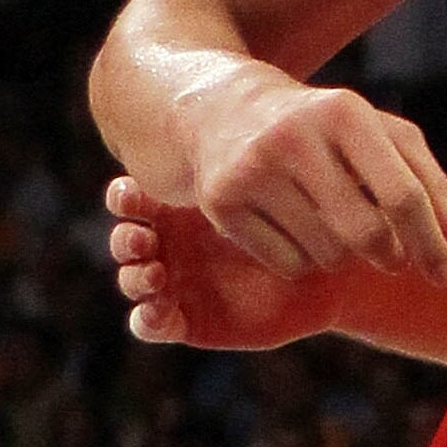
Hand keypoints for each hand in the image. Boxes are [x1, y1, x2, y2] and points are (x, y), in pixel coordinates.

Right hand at [108, 180, 352, 355]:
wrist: (323, 278)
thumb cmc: (307, 224)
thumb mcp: (283, 190)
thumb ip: (254, 172)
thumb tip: (220, 122)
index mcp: (181, 208)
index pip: (132, 199)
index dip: (123, 198)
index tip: (130, 192)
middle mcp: (172, 245)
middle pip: (125, 239)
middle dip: (125, 240)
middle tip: (144, 239)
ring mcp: (175, 283)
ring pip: (131, 280)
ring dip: (134, 278)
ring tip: (156, 274)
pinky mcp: (184, 321)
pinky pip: (148, 324)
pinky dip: (147, 320)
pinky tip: (161, 312)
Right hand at [177, 64, 446, 294]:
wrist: (222, 109)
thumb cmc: (322, 128)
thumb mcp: (377, 134)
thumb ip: (427, 180)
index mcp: (344, 112)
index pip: (403, 195)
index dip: (431, 243)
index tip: (444, 274)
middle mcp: (294, 137)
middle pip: (367, 234)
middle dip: (389, 256)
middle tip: (389, 255)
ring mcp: (253, 169)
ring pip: (327, 255)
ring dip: (342, 256)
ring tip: (330, 225)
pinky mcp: (221, 201)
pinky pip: (287, 265)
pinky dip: (302, 261)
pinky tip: (294, 230)